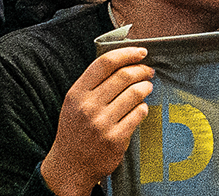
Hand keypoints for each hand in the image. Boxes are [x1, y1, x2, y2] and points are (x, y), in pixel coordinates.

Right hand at [39, 47, 154, 195]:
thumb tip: (125, 61)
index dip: (127, 53)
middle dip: (142, 70)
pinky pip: (139, 114)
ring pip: (135, 93)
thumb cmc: (75, 129)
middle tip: (148, 72)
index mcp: (76, 94)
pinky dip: (144, 108)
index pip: (105, 63)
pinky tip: (141, 108)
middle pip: (124, 76)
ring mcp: (101, 124)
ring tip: (147, 88)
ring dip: (146, 87)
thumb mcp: (74, 103)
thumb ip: (93, 83)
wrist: (69, 166)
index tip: (141, 52)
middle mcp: (88, 107)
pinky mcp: (115, 139)